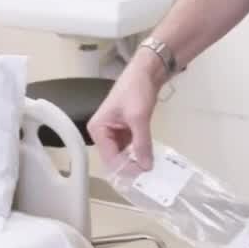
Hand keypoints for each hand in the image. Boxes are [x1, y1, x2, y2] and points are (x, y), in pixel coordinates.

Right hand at [86, 53, 164, 169]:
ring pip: (124, 154)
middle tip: (149, 176)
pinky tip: (150, 157)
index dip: (125, 168)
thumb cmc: (136, 90)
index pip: (109, 158)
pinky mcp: (125, 129)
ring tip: (151, 169)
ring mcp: (114, 132)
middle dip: (130, 166)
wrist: (147, 71)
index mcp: (98, 129)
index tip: (143, 174)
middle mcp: (103, 133)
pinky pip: (131, 147)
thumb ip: (141, 143)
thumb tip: (146, 167)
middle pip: (115, 158)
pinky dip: (140, 152)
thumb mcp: (139, 118)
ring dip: (136, 160)